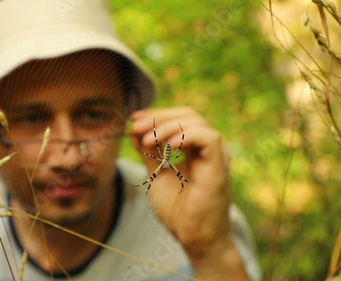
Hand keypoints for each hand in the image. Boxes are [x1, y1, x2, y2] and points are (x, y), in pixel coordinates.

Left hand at [130, 107, 249, 279]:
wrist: (193, 239)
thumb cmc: (178, 212)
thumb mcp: (155, 175)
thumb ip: (148, 152)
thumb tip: (134, 129)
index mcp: (195, 150)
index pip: (179, 119)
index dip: (156, 115)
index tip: (133, 120)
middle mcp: (207, 149)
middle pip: (187, 115)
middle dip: (158, 117)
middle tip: (136, 127)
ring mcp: (216, 156)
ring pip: (196, 121)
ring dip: (166, 125)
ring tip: (146, 140)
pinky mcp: (220, 165)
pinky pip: (208, 138)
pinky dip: (185, 135)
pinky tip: (167, 144)